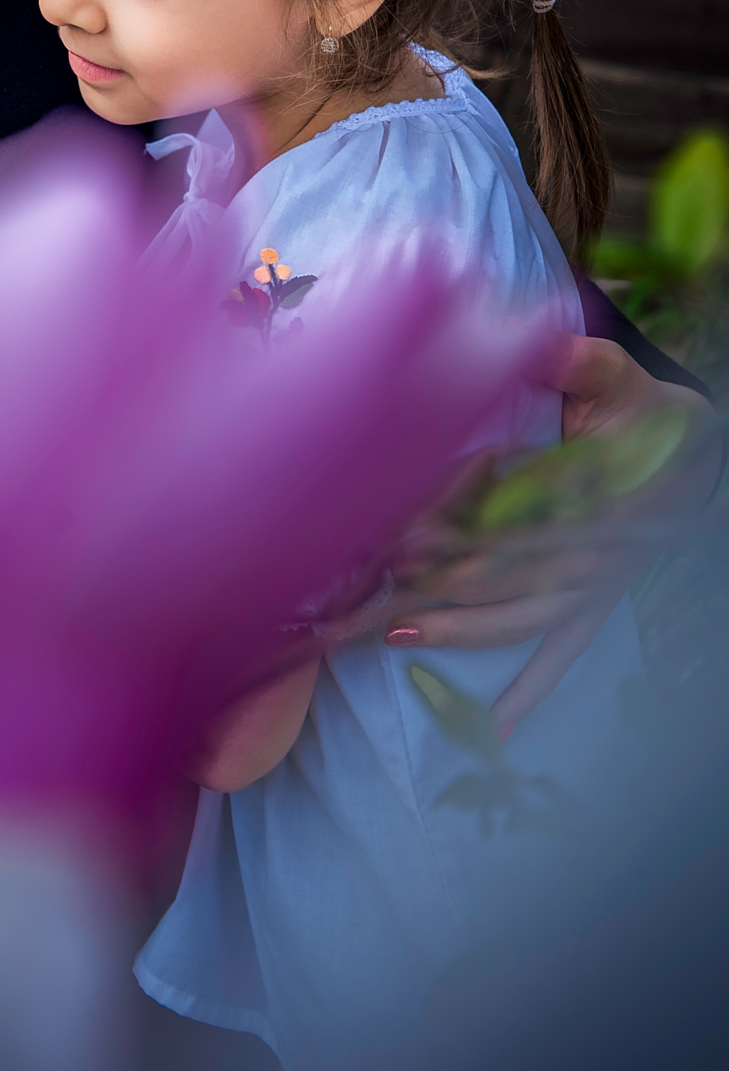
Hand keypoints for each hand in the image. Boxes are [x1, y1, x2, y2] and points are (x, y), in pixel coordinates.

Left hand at [382, 336, 718, 733]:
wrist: (699, 457)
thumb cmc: (647, 413)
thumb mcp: (618, 377)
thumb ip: (580, 363)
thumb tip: (542, 344)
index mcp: (594, 489)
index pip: (521, 513)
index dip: (465, 524)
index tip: (407, 530)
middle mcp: (592, 547)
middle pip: (509, 571)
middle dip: (440, 580)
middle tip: (375, 583)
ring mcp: (594, 583)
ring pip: (523, 616)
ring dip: (462, 627)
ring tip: (396, 631)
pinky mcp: (596, 602)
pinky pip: (562, 651)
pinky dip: (532, 690)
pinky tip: (495, 726)